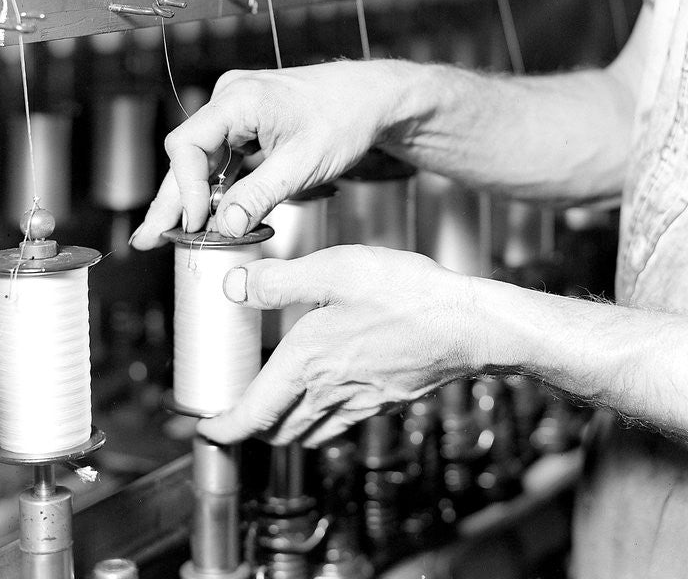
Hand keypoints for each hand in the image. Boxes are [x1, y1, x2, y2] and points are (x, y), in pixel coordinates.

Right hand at [131, 60, 418, 248]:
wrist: (373, 97)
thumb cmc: (345, 118)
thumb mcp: (304, 164)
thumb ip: (260, 194)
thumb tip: (224, 225)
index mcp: (239, 98)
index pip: (188, 145)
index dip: (184, 189)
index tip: (194, 225)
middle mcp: (230, 97)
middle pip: (188, 154)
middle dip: (171, 200)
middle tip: (148, 239)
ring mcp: (237, 108)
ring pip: (203, 159)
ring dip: (191, 197)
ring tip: (167, 235)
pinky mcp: (247, 121)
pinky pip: (222, 156)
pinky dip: (214, 186)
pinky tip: (203, 215)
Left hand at [197, 244, 480, 446]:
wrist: (468, 324)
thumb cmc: (408, 294)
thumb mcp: (336, 269)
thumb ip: (282, 281)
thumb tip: (236, 288)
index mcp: (308, 361)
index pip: (252, 415)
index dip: (222, 428)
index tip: (206, 427)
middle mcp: (330, 390)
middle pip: (277, 431)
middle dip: (250, 429)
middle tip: (235, 412)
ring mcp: (361, 401)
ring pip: (309, 432)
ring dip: (283, 428)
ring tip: (274, 405)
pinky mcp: (386, 400)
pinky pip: (341, 424)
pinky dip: (320, 421)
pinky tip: (327, 394)